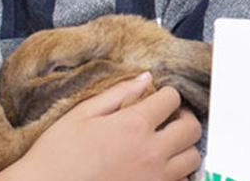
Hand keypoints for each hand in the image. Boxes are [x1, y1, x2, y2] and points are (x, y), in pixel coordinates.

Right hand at [0, 73, 202, 180]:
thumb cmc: (56, 155)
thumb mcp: (82, 114)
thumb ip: (118, 93)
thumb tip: (145, 78)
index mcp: (133, 125)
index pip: (172, 99)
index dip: (167, 94)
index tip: (160, 98)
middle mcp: (150, 153)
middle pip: (192, 129)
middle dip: (184, 118)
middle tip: (171, 118)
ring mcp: (154, 178)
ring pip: (193, 159)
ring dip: (184, 148)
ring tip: (168, 144)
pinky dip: (177, 175)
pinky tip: (160, 168)